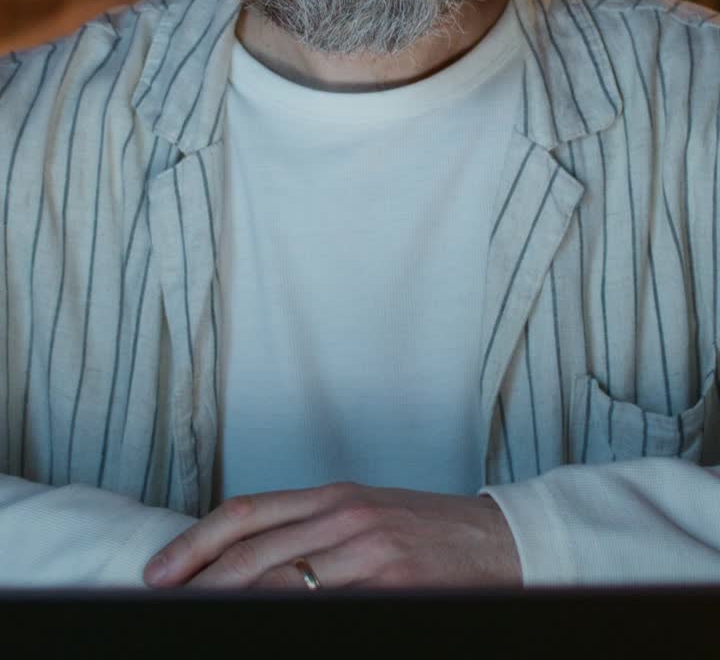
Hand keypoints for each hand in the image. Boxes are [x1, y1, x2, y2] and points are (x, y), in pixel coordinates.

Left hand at [143, 481, 521, 590]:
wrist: (499, 542)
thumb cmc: (428, 532)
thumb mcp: (366, 515)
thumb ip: (312, 530)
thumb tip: (248, 558)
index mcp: (333, 497)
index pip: (247, 513)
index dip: (195, 541)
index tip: (161, 569)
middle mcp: (344, 518)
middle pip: (252, 550)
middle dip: (198, 579)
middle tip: (161, 602)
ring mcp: (367, 553)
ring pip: (280, 583)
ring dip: (232, 604)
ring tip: (199, 619)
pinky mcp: (391, 588)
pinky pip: (324, 608)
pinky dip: (287, 619)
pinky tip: (264, 628)